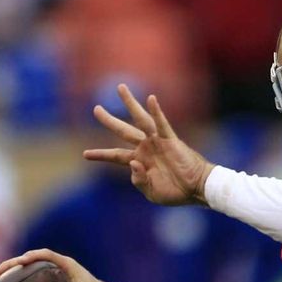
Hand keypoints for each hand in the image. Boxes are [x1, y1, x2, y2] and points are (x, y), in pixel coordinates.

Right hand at [0, 249, 115, 281]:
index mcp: (67, 265)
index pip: (45, 255)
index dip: (29, 257)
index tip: (16, 264)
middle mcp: (59, 267)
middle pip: (31, 259)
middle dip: (12, 265)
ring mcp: (54, 274)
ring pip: (29, 269)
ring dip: (12, 273)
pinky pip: (31, 279)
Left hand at [83, 84, 214, 205]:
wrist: (196, 189)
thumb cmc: (175, 193)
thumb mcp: (151, 191)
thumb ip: (138, 179)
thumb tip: (132, 163)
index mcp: (140, 161)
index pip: (116, 155)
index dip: (101, 154)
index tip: (85, 154)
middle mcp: (146, 148)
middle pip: (123, 131)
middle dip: (109, 120)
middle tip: (96, 109)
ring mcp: (157, 142)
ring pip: (140, 119)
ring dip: (130, 103)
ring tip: (120, 88)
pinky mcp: (170, 140)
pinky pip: (161, 123)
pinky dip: (156, 111)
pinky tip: (150, 98)